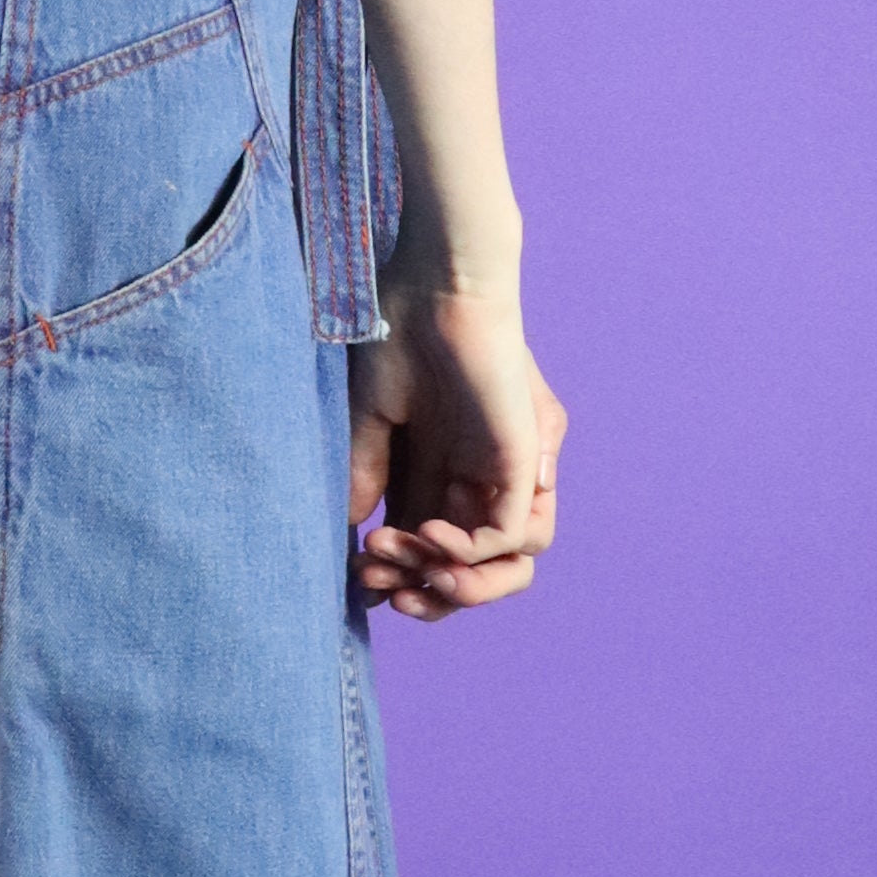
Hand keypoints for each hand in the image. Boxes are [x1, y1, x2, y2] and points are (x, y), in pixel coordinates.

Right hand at [348, 288, 564, 619]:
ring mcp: (504, 471)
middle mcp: (478, 480)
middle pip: (475, 571)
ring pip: (508, 565)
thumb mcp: (369, 422)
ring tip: (411, 566)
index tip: (360, 581)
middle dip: (428, 592)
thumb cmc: (399, 336)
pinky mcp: (522, 456)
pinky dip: (474, 550)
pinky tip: (430, 537)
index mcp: (442, 474)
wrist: (434, 284)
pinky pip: (514, 531)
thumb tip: (354, 539)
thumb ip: (366, 479)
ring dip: (454, 578)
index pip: (434, 553)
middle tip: (380, 583)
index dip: (401, 579)